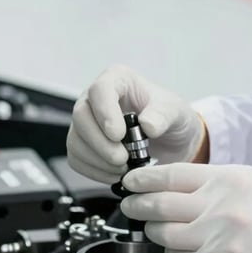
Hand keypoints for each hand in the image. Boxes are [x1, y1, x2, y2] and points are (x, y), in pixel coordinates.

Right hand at [66, 65, 206, 182]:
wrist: (171, 141)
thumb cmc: (170, 117)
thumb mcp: (176, 111)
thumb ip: (163, 115)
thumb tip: (148, 125)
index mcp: (118, 80)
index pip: (100, 89)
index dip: (105, 112)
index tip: (118, 134)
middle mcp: (96, 98)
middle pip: (81, 116)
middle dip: (100, 142)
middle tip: (123, 158)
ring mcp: (87, 122)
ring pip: (75, 140)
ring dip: (99, 160)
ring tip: (125, 167)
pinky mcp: (83, 144)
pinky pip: (77, 159)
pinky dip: (96, 171)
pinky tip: (117, 173)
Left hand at [121, 163, 251, 252]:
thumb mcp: (249, 179)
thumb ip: (210, 180)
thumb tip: (169, 181)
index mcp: (226, 180)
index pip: (170, 176)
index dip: (142, 179)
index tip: (130, 181)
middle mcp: (220, 208)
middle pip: (160, 205)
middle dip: (136, 205)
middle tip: (129, 205)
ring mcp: (218, 239)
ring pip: (164, 235)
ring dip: (154, 232)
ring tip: (157, 228)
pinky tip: (181, 247)